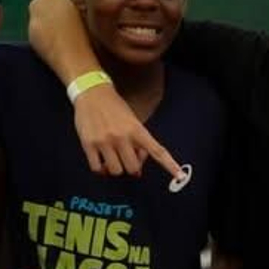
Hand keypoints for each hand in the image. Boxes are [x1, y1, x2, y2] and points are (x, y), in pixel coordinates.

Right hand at [73, 85, 187, 180]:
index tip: (180, 176)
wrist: (91, 93)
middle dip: (132, 168)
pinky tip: (102, 162)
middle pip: (133, 169)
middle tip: (127, 158)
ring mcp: (104, 141)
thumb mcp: (133, 122)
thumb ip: (139, 144)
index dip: (170, 165)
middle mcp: (122, 137)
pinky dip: (101, 170)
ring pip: (116, 171)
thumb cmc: (115, 109)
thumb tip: (137, 170)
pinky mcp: (89, 144)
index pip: (157, 151)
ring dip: (115, 168)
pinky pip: (97, 168)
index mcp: (137, 130)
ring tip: (113, 158)